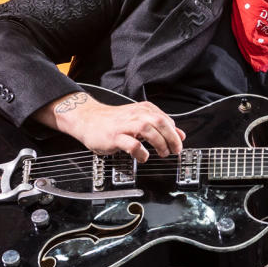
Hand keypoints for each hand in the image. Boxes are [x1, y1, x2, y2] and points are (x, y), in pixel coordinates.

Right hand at [36, 92, 184, 161]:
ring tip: (162, 153)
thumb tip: (180, 135)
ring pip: (148, 129)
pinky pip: (132, 144)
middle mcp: (135, 115)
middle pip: (160, 122)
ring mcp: (124, 126)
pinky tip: (144, 156)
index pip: (165, 118)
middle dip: (171, 137)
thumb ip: (159, 127)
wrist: (87, 120)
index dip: (175, 132)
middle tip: (175, 150)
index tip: (179, 143)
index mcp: (142, 110)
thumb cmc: (113, 122)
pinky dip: (141, 152)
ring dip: (159, 143)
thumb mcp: (138, 120)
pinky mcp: (114, 137)